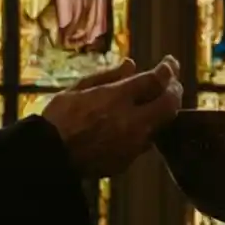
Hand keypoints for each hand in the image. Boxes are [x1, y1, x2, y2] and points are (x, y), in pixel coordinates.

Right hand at [41, 56, 182, 178]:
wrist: (49, 158)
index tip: (170, 62)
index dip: (167, 69)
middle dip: (175, 90)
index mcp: (117, 99)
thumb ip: (108, 76)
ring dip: (164, 111)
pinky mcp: (127, 161)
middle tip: (172, 82)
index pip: (155, 80)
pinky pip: (146, 142)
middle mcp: (131, 122)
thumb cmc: (58, 118)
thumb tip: (131, 64)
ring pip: (162, 125)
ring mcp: (132, 144)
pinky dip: (148, 128)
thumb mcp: (78, 89)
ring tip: (160, 100)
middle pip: (169, 104)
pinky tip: (141, 122)